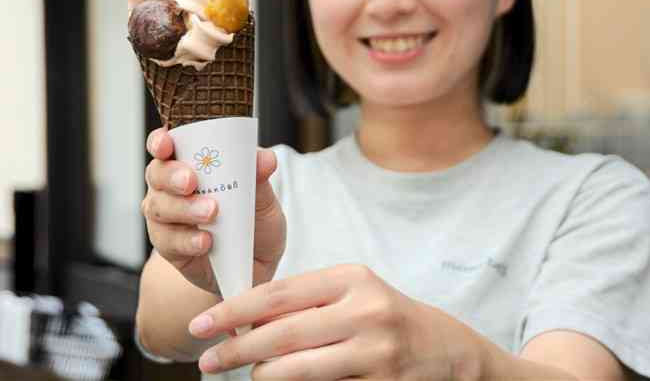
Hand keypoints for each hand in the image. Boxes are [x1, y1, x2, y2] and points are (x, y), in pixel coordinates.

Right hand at [142, 126, 286, 295]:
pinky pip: (169, 242)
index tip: (166, 144)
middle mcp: (171, 188)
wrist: (255, 265)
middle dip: (171, 176)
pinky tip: (206, 242)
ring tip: (211, 213)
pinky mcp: (169, 247)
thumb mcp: (263, 198)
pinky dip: (188, 240)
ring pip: (159, 207)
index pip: (166, 145)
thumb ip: (260, 177)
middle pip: (156, 174)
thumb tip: (266, 159)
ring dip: (184, 209)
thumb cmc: (254, 222)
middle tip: (192, 182)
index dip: (160, 141)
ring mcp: (166, 218)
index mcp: (190, 164)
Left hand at [187, 265, 481, 379]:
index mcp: (351, 278)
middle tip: (206, 361)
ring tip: (244, 375)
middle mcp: (364, 310)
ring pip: (296, 369)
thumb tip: (244, 323)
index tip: (202, 323)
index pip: (278, 293)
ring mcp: (375, 350)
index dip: (234, 310)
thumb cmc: (385, 317)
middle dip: (236, 349)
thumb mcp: (352, 294)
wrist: (447, 350)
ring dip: (262, 375)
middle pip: (282, 333)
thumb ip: (305, 303)